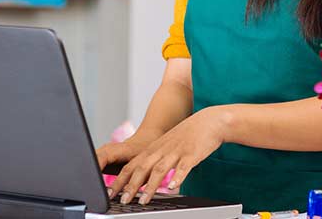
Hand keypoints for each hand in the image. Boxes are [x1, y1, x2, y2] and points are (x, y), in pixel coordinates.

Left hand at [107, 107, 228, 204]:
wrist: (209, 121)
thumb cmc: (187, 136)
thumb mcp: (166, 146)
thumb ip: (154, 161)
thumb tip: (141, 181)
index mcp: (154, 149)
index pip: (132, 165)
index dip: (120, 179)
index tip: (111, 192)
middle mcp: (162, 150)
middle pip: (142, 168)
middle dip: (130, 185)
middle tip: (123, 199)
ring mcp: (177, 151)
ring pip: (160, 169)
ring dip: (150, 186)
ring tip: (143, 200)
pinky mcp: (192, 154)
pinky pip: (183, 167)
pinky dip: (178, 177)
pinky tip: (173, 187)